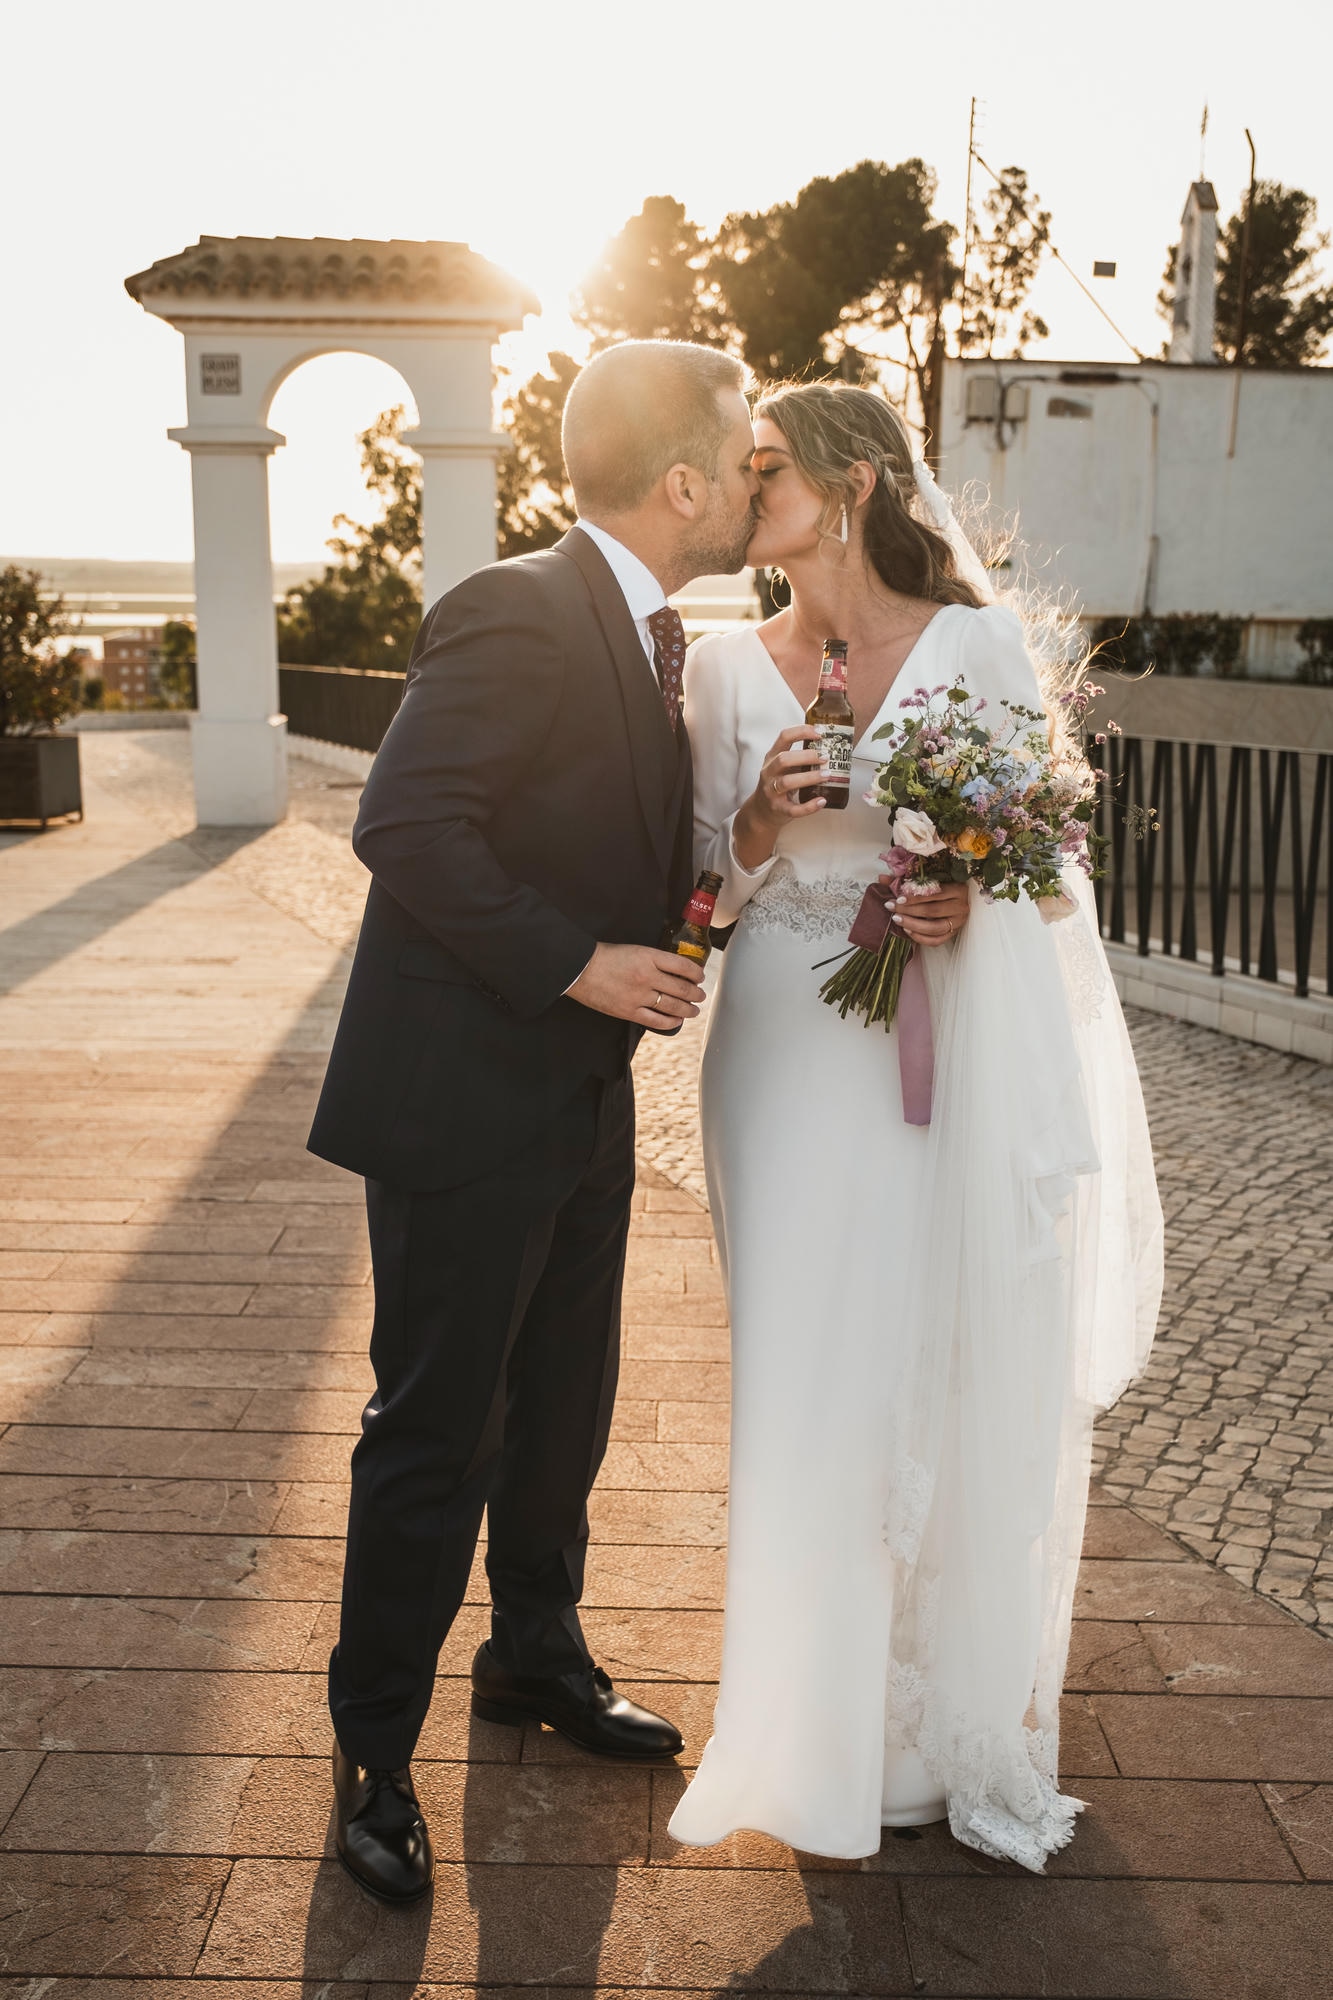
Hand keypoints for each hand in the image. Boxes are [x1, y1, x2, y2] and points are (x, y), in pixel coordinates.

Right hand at [566, 943, 706, 1028]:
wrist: (580, 969)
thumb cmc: (604, 957)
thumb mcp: (634, 949)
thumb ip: (652, 959)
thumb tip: (672, 969)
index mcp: (649, 957)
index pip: (683, 966)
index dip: (696, 973)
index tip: (699, 976)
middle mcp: (648, 976)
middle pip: (682, 988)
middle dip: (696, 993)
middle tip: (700, 995)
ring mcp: (639, 996)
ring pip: (673, 1006)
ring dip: (688, 1009)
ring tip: (694, 1009)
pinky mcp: (629, 1011)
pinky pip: (656, 1021)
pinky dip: (671, 1022)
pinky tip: (677, 1020)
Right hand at [732, 726, 825, 869]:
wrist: (761, 811)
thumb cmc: (777, 784)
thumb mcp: (781, 767)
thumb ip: (798, 757)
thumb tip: (828, 747)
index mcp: (772, 758)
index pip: (784, 737)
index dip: (801, 732)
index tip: (819, 732)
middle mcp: (769, 773)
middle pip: (784, 759)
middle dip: (807, 756)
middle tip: (826, 757)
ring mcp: (772, 791)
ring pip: (787, 782)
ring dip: (809, 777)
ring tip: (827, 775)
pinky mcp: (778, 809)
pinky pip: (793, 809)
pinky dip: (809, 806)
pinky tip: (822, 801)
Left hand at [882, 877, 970, 947]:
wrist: (958, 900)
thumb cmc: (940, 888)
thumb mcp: (927, 880)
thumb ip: (905, 880)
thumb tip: (882, 878)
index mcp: (958, 889)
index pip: (935, 894)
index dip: (916, 897)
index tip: (898, 898)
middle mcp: (961, 906)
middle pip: (933, 911)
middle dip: (909, 911)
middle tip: (892, 908)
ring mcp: (958, 923)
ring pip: (935, 928)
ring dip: (913, 925)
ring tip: (897, 920)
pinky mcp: (954, 934)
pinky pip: (937, 941)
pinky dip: (921, 938)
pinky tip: (908, 931)